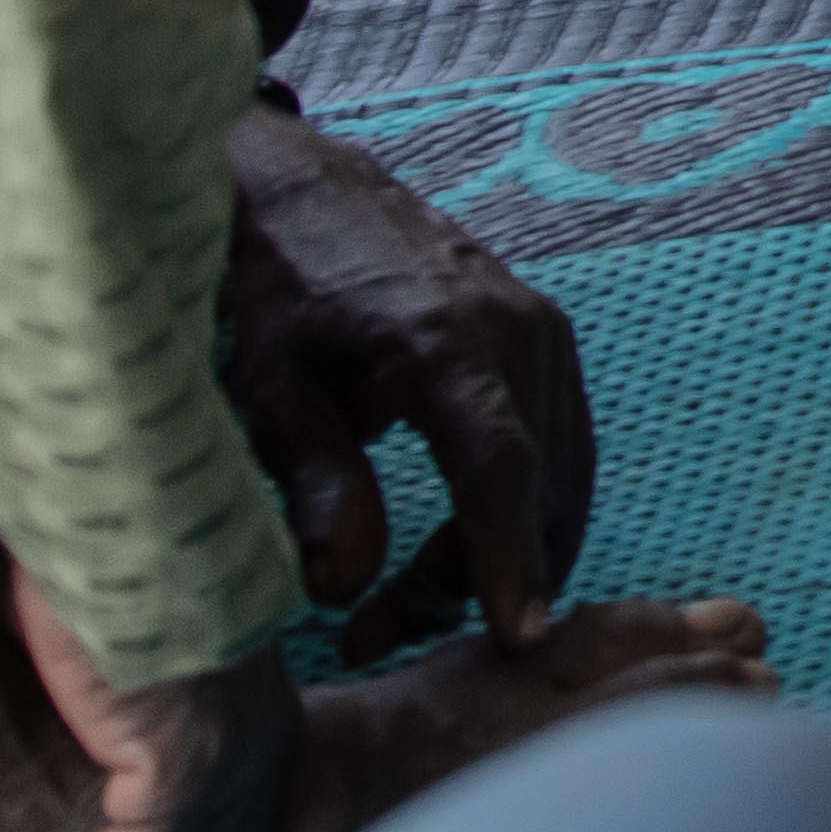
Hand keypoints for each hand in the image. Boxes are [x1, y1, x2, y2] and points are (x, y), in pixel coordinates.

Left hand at [220, 100, 592, 640]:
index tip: (516, 638)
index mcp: (447, 341)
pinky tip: (454, 551)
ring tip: (400, 603)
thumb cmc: (276, 294)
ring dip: (501, 553)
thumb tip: (344, 585)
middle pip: (540, 486)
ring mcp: (544, 330)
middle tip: (380, 635)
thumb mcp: (271, 390)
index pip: (500, 468)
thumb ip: (312, 482)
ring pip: (559, 476)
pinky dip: (521, 512)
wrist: (309, 193)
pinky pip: (558, 447)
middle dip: (483, 580)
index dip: (509, 558)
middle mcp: (519, 330)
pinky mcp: (545, 340)